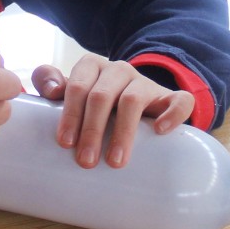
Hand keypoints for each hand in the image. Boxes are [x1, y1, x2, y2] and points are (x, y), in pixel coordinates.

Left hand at [30, 55, 193, 169]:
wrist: (140, 100)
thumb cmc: (97, 101)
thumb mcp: (73, 90)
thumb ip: (51, 82)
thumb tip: (50, 91)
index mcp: (92, 66)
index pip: (77, 86)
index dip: (70, 114)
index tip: (65, 143)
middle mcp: (118, 70)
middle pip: (102, 96)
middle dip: (92, 130)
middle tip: (86, 162)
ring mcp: (145, 82)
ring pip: (133, 100)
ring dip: (123, 132)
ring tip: (115, 162)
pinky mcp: (169, 96)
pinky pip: (178, 100)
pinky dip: (171, 114)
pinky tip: (160, 131)